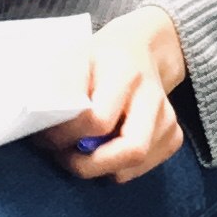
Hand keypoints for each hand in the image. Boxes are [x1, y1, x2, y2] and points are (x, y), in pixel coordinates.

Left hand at [46, 8, 186, 182]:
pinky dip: (117, 168)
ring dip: (100, 168)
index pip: (98, 118)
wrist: (139, 48)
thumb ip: (59, 91)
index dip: (67, 135)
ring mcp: (167, 116)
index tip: (45, 136)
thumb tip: (42, 126)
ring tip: (78, 152)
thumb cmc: (96, 58)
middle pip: (131, 149)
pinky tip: (102, 150)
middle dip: (90, 165)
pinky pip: (143, 168)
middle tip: (64, 157)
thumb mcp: (70, 60)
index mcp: (123, 70)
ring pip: (135, 163)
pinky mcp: (174, 134)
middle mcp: (151, 94)